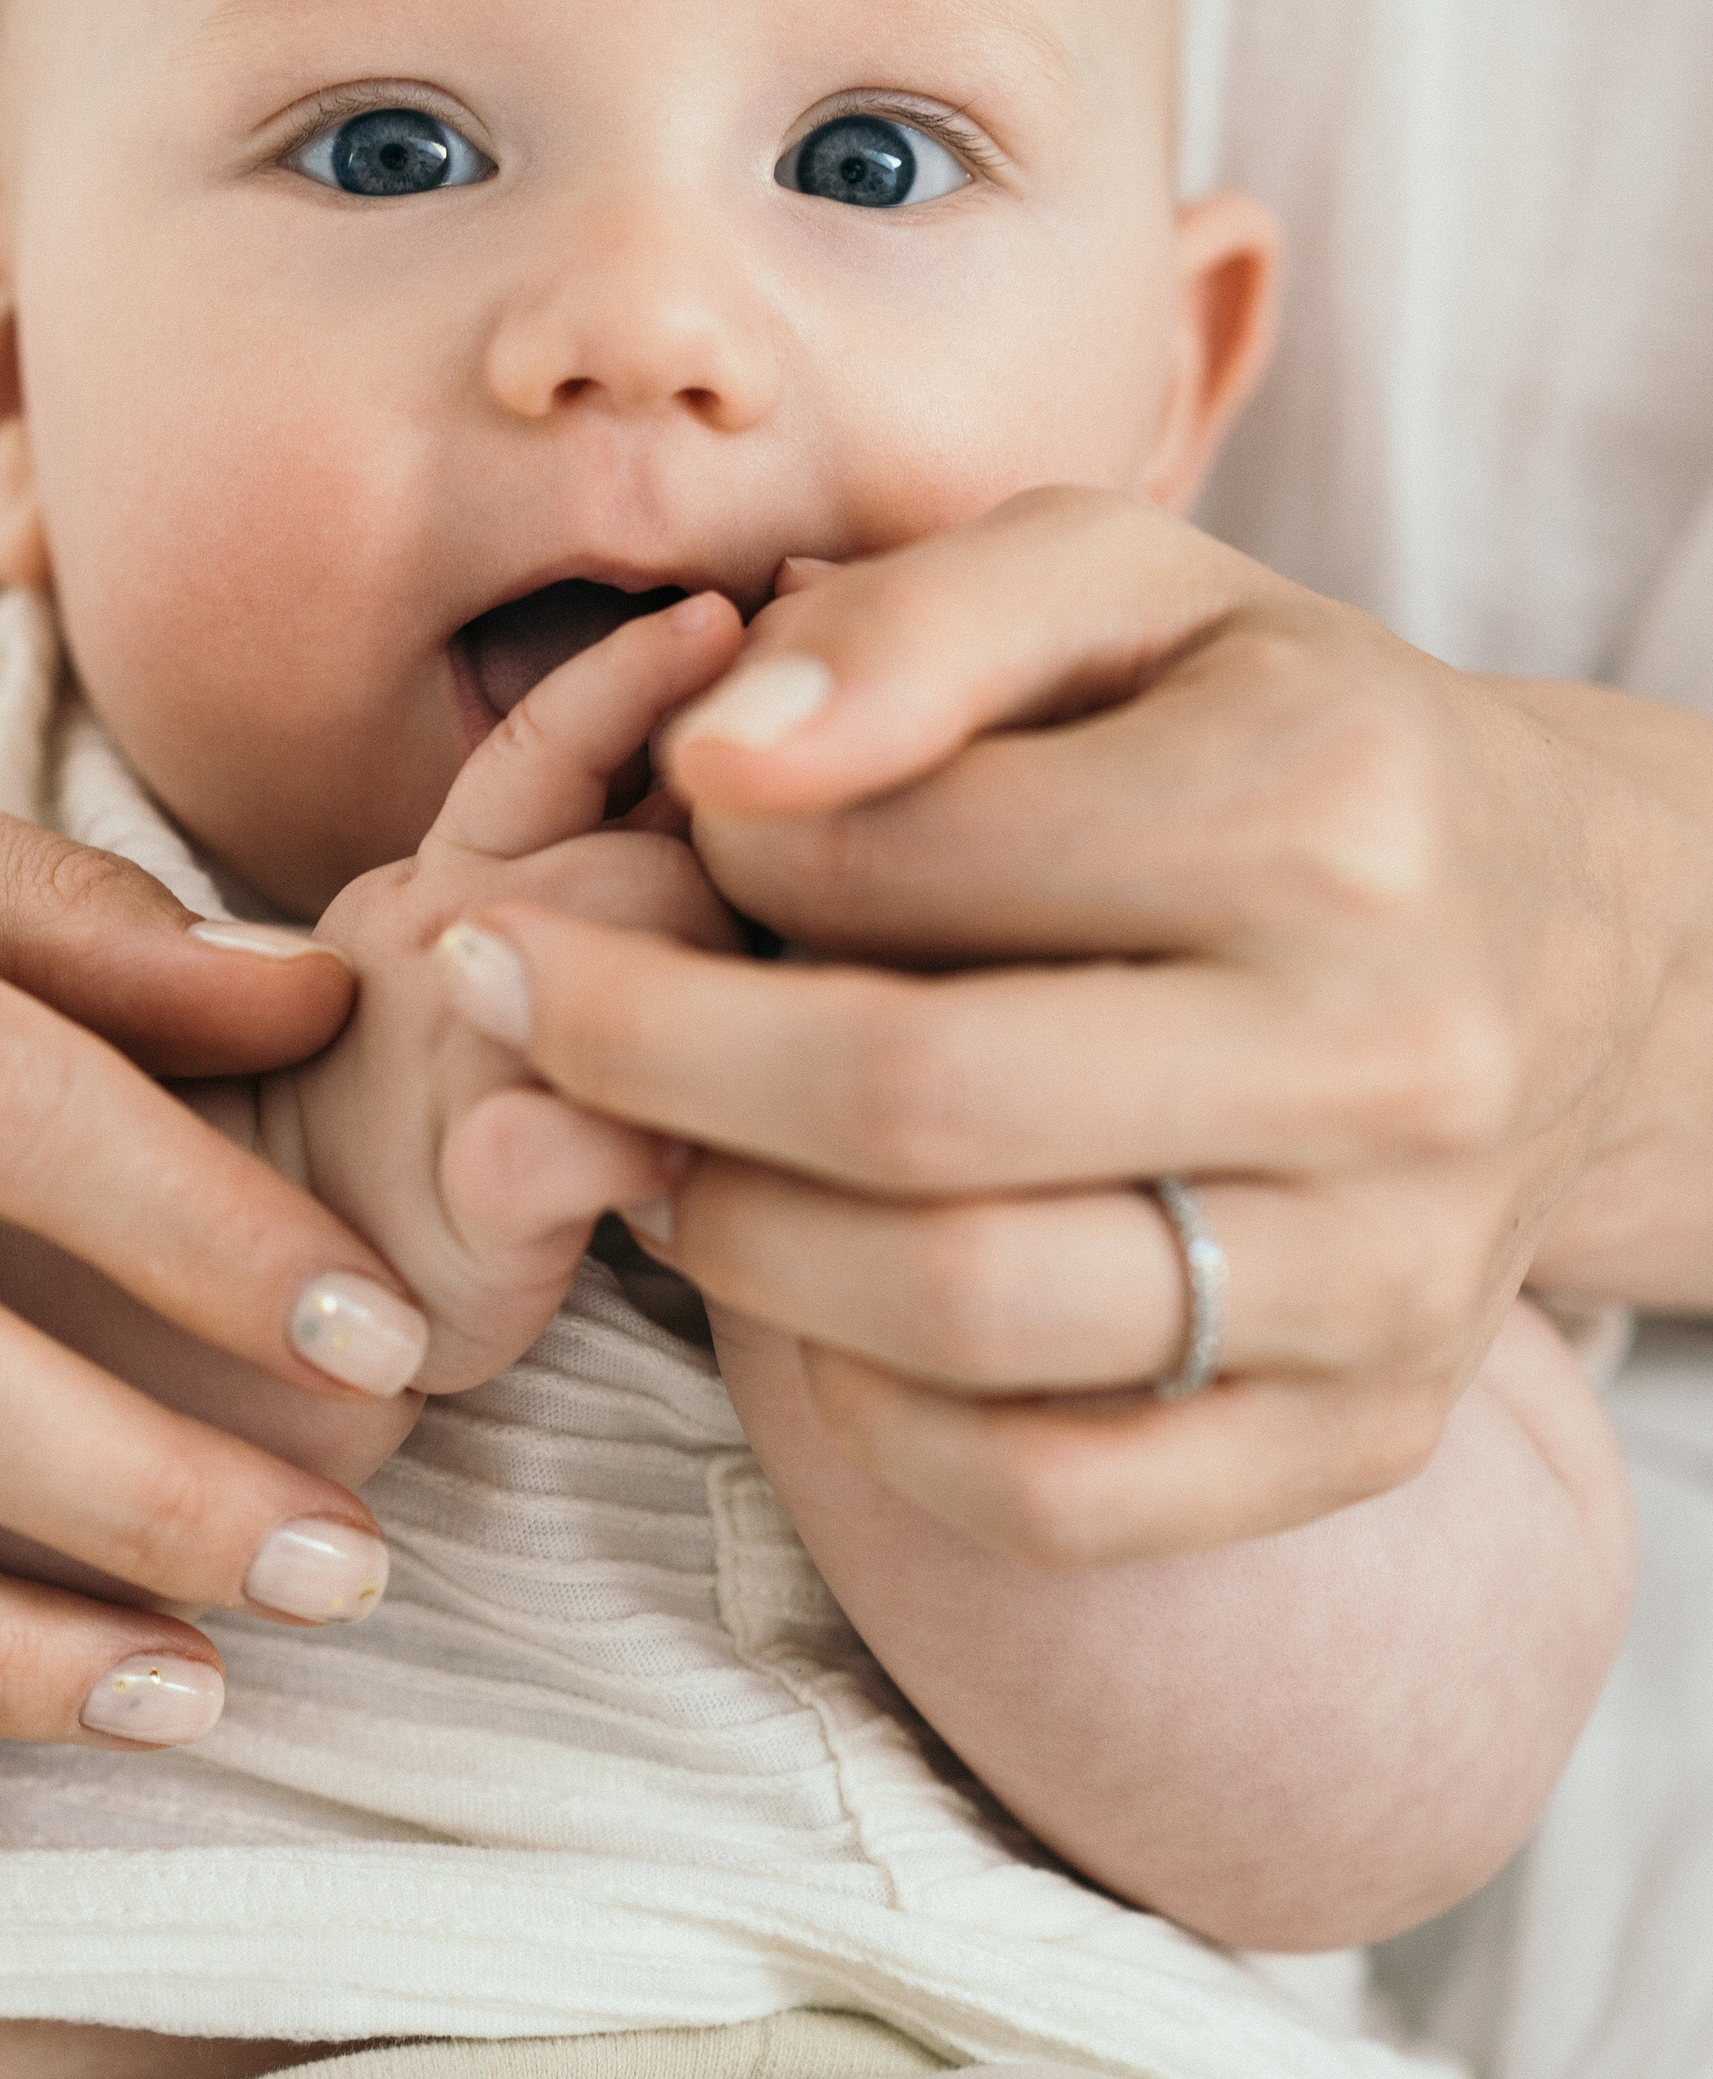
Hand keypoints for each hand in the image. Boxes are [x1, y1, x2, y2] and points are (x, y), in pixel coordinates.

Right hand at [287, 591, 743, 1390]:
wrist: (271, 1300)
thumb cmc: (442, 1127)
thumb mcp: (513, 954)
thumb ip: (623, 858)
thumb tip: (799, 753)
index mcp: (459, 869)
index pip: (566, 736)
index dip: (661, 677)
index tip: (762, 617)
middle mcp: (443, 936)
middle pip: (641, 851)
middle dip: (759, 890)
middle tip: (851, 941)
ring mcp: (444, 1064)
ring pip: (607, 965)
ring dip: (732, 997)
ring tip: (811, 1043)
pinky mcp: (457, 1205)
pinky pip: (557, 1142)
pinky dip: (646, 1142)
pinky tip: (714, 1154)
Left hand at [441, 490, 1712, 1557]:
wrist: (1561, 938)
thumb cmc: (1274, 732)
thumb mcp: (1121, 587)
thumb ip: (912, 625)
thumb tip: (714, 755)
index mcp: (1324, 801)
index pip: (896, 852)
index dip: (709, 844)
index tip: (644, 832)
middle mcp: (1385, 1050)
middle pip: (910, 1101)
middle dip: (642, 1050)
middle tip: (517, 992)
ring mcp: (1392, 1270)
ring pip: (963, 1313)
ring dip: (730, 1232)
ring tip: (658, 1142)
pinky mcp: (1366, 1429)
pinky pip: (1046, 1491)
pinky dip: (863, 1408)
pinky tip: (812, 1287)